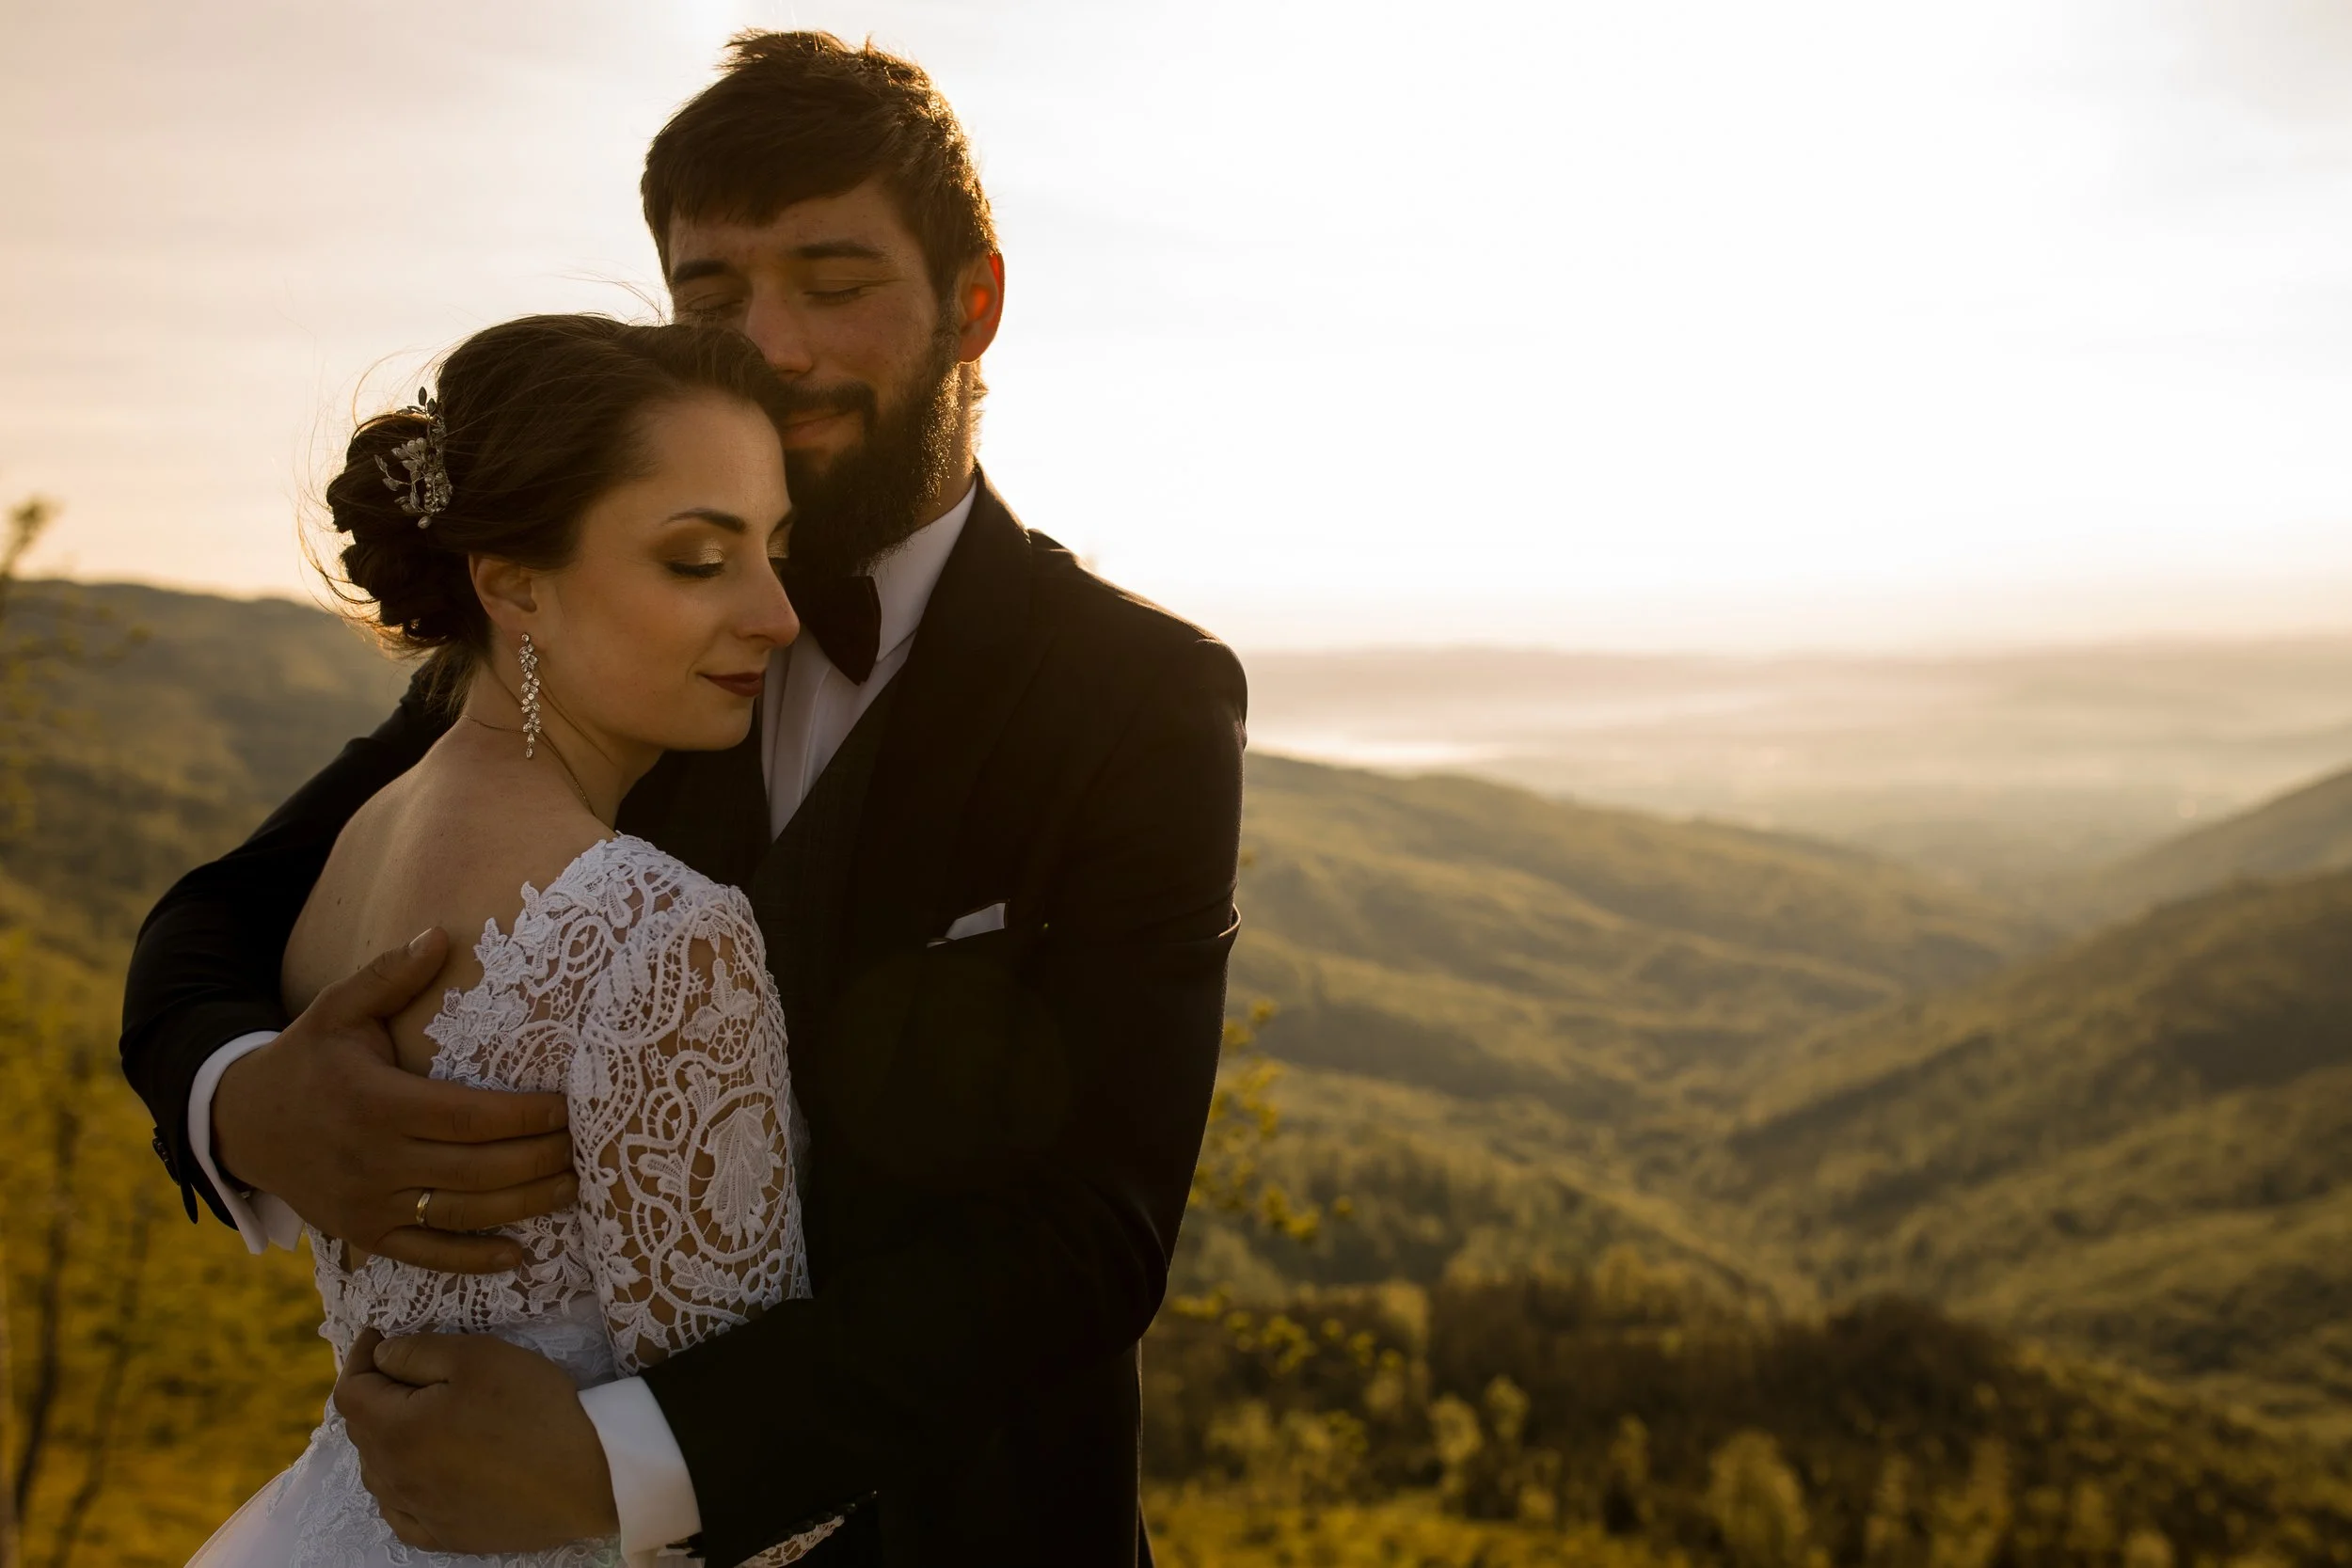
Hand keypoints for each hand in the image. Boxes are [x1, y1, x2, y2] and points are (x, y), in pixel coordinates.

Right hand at [212, 929, 575, 1271]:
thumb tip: (441, 933)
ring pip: (462, 1215)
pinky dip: (474, 1260)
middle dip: (539, 1161)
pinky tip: (521, 1254)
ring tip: (574, 1188)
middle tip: (587, 1147)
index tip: (568, 1107)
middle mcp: (373, 1159)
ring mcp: (367, 1204)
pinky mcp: (363, 1234)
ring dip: (524, 1206)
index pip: (468, 1116)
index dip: (524, 1116)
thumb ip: (390, 975)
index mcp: (375, 1103)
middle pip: (477, 1170)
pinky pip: (426, 1255)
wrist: (240, 1124)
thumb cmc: (306, 1059)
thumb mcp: (338, 1010)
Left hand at [337, 1327, 619, 1552]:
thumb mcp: (478, 1357)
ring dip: (385, 1439)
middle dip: (374, 1393)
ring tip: (417, 1415)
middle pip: (361, 1431)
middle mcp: (396, 1479)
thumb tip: (381, 1356)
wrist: (588, 1476)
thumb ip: (416, 1351)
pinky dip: (399, 1487)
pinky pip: (400, 1513)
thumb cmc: (533, 1408)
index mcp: (397, 1432)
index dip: (360, 1357)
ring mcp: (419, 1513)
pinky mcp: (445, 1536)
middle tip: (406, 1368)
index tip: (380, 1335)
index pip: (350, 1392)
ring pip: (378, 1472)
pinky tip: (422, 1472)